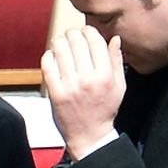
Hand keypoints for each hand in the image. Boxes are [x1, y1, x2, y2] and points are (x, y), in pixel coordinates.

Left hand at [41, 26, 125, 161]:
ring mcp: (70, 86)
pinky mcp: (56, 93)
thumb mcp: (119, 86)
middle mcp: (88, 79)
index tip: (85, 32)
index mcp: (105, 76)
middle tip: (71, 36)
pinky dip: (49, 56)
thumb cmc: (104, 110)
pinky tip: (53, 57)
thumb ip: (117, 61)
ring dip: (59, 41)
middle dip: (72, 33)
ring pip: (60, 49)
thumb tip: (115, 39)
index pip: (94, 40)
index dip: (88, 31)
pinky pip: (47, 64)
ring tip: (61, 44)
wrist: (90, 136)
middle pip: (76, 41)